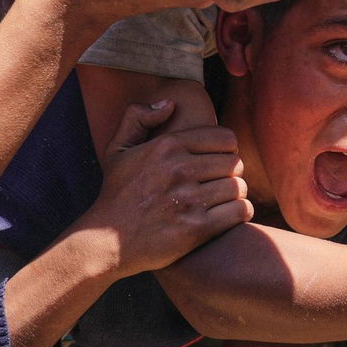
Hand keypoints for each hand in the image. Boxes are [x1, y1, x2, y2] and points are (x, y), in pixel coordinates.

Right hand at [79, 101, 252, 276]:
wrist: (106, 242)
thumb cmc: (115, 195)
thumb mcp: (117, 150)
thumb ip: (137, 118)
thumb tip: (170, 104)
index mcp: (166, 146)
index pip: (225, 138)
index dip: (227, 150)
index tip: (218, 161)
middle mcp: (179, 169)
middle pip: (235, 163)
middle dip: (232, 173)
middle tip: (221, 183)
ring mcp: (189, 199)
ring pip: (238, 187)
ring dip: (235, 194)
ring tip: (223, 200)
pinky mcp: (197, 228)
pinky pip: (240, 211)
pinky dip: (240, 212)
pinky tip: (228, 216)